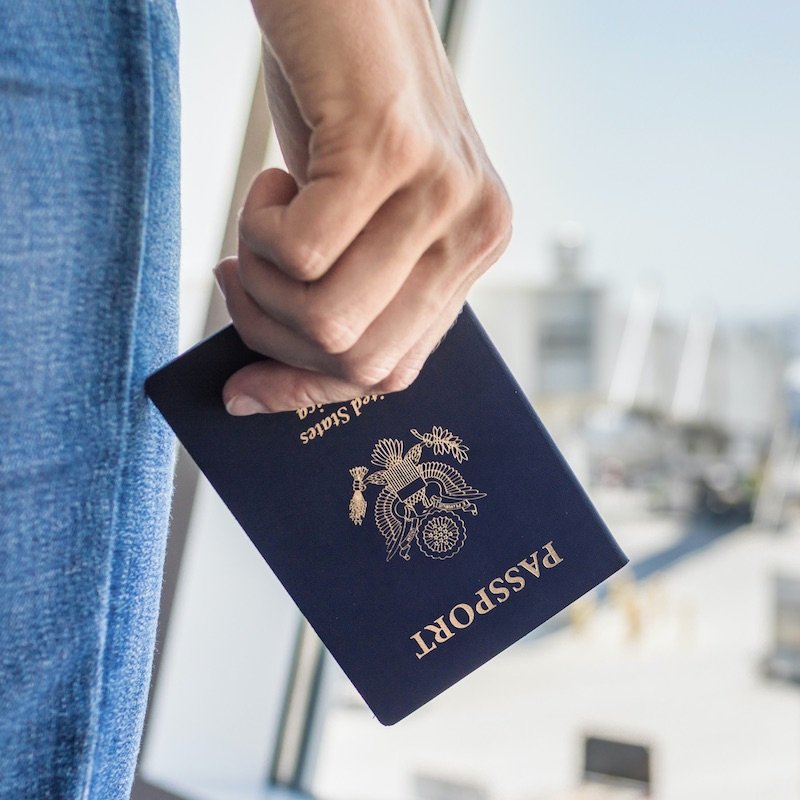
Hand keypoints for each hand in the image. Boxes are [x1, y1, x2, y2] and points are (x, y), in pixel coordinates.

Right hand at [215, 0, 511, 414]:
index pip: (391, 371)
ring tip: (260, 221)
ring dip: (262, 283)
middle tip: (241, 274)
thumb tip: (257, 391)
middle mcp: (472, 232)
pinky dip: (258, 227)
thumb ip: (339, 296)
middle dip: (274, 336)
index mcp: (469, 254)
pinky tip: (274, 179)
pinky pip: (300, 255)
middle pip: (357, 361)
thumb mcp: (351, 219)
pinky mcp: (390, 153)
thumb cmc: (339, 111)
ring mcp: (440, 194)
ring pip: (327, 321)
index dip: (309, 391)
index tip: (243, 390)